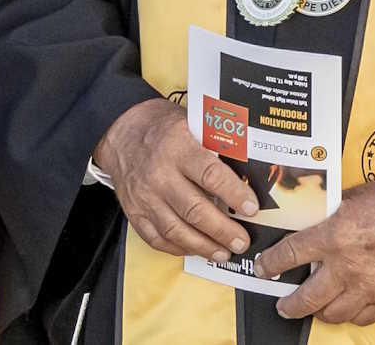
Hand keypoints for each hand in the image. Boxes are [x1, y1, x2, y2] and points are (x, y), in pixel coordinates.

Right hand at [93, 97, 256, 259]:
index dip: (234, 194)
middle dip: (222, 230)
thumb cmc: (165, 128)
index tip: (252, 208)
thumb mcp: (194, 123)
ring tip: (224, 252)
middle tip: (242, 241)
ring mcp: (145, 197)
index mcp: (179, 148)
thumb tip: (252, 166)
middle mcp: (160, 175)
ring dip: (203, 246)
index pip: (210, 175)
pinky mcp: (134, 212)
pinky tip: (197, 250)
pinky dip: (178, 248)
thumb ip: (220, 143)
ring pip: (176, 230)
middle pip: (194, 210)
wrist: (122, 133)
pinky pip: (156, 238)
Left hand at [251, 179, 374, 324]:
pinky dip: (350, 315)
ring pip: (332, 314)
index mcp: (334, 236)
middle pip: (305, 298)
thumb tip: (312, 220)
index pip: (289, 256)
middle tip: (283, 304)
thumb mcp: (354, 197)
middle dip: (288, 305)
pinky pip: (362, 317)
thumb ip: (330, 214)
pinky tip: (346, 307)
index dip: (270, 265)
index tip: (264, 268)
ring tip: (315, 307)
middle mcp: (347, 266)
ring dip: (319, 312)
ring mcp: (368, 285)